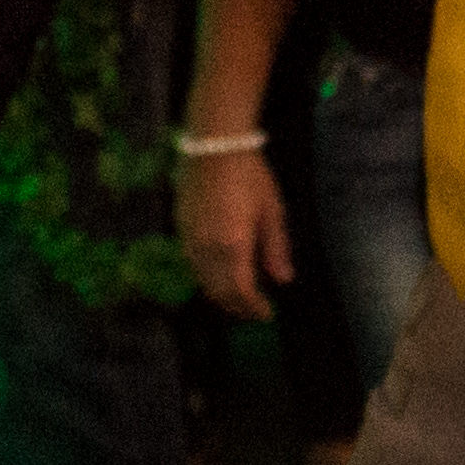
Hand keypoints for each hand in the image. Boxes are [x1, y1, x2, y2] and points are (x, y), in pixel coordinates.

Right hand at [180, 146, 292, 319]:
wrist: (214, 150)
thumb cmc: (250, 178)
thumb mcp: (272, 212)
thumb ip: (276, 249)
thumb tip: (283, 280)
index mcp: (233, 246)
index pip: (241, 291)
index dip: (253, 308)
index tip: (267, 314)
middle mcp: (207, 249)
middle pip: (219, 292)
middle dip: (237, 307)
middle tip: (254, 313)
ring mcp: (190, 242)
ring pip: (203, 282)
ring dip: (221, 297)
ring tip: (240, 300)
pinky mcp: (180, 232)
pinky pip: (193, 267)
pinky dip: (208, 280)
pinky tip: (221, 277)